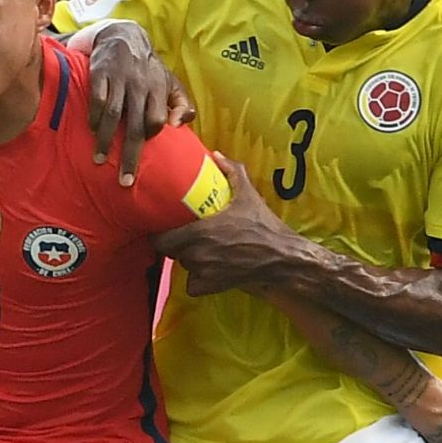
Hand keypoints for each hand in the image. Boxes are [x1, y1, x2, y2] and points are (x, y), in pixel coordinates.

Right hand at [87, 22, 194, 185]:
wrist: (123, 36)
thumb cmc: (149, 68)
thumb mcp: (171, 82)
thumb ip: (183, 104)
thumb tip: (178, 126)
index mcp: (158, 88)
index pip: (156, 119)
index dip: (150, 135)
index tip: (144, 153)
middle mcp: (139, 84)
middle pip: (136, 124)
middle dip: (130, 155)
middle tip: (125, 180)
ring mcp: (119, 78)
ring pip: (113, 114)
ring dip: (106, 139)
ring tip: (100, 160)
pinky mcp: (99, 72)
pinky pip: (96, 98)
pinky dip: (93, 116)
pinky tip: (91, 131)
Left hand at [158, 152, 302, 296]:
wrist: (282, 257)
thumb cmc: (263, 225)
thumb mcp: (248, 194)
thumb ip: (231, 171)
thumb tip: (216, 155)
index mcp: (201, 231)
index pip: (161, 239)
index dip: (159, 233)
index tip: (163, 226)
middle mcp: (198, 253)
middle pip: (170, 251)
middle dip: (173, 243)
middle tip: (182, 234)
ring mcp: (205, 272)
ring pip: (183, 265)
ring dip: (188, 258)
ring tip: (199, 249)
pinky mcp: (213, 286)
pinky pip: (193, 285)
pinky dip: (196, 280)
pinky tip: (206, 270)